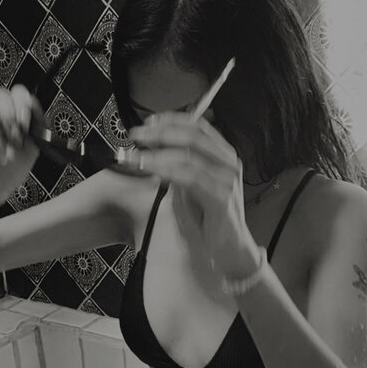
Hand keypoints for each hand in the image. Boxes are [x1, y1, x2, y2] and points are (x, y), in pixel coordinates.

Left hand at [130, 113, 259, 278]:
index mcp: (223, 155)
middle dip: (161, 133)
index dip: (171, 120)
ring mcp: (227, 180)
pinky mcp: (222, 198)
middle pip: (193, 136)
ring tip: (137, 157)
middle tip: (137, 135)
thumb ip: (178, 165)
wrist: (230, 248)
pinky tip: (153, 171)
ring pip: (190, 156)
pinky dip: (169, 171)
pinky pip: (191, 178)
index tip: (148, 122)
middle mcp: (229, 163)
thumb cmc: (209, 217)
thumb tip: (153, 148)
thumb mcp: (191, 185)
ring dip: (158, 154)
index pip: (198, 126)